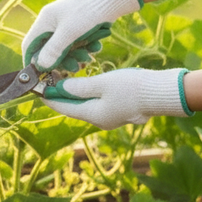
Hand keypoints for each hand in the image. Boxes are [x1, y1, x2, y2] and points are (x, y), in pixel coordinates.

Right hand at [21, 0, 143, 70]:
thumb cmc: (88, 11)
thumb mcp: (69, 33)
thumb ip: (53, 50)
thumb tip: (40, 66)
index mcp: (45, 20)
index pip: (30, 45)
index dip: (32, 61)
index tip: (39, 75)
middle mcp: (53, 22)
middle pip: (49, 49)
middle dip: (62, 60)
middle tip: (75, 68)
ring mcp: (67, 24)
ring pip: (65, 48)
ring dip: (76, 55)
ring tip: (89, 57)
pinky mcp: (79, 25)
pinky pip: (77, 42)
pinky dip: (85, 47)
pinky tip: (96, 47)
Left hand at [42, 68, 193, 129]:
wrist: (163, 93)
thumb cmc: (133, 87)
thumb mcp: (102, 83)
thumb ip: (79, 87)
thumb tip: (61, 88)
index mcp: (93, 115)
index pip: (63, 107)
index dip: (49, 97)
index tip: (37, 89)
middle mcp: (100, 120)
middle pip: (73, 108)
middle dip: (60, 95)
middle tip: (49, 81)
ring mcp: (111, 117)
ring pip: (85, 106)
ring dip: (74, 94)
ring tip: (64, 80)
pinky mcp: (119, 111)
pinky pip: (97, 104)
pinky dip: (87, 95)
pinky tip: (85, 85)